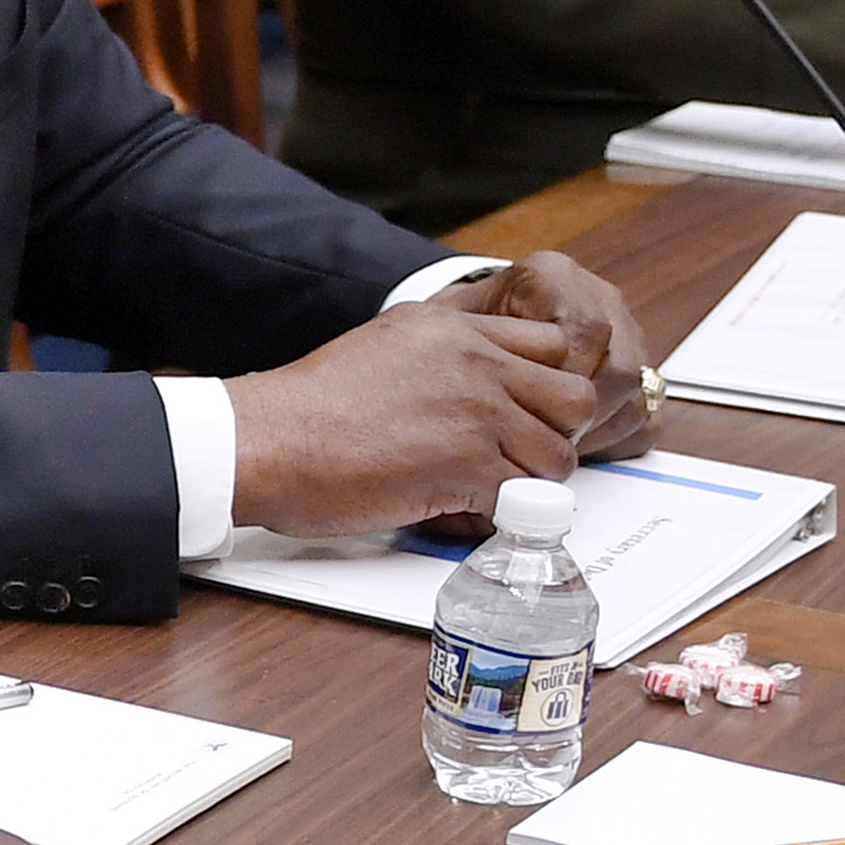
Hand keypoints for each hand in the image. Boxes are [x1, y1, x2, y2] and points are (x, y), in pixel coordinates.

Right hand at [225, 304, 599, 537]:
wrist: (270, 440)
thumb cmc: (309, 407)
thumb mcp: (385, 345)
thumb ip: (440, 355)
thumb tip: (473, 384)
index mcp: (454, 330)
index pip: (552, 346)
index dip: (546, 386)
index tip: (525, 413)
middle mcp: (476, 363)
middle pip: (575, 398)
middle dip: (555, 434)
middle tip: (518, 456)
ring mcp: (477, 414)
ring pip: (559, 455)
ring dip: (530, 481)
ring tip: (487, 489)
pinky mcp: (468, 466)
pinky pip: (523, 499)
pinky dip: (499, 514)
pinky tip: (462, 510)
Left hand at [453, 250, 654, 458]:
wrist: (471, 336)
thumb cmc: (458, 338)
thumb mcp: (449, 335)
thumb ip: (471, 358)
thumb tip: (484, 409)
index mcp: (552, 278)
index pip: (585, 331)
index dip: (561, 382)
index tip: (529, 410)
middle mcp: (597, 299)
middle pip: (618, 368)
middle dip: (580, 415)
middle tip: (542, 438)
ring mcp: (626, 334)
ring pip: (636, 394)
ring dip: (597, 430)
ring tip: (552, 445)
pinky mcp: (640, 370)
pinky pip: (645, 416)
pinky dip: (613, 440)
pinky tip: (574, 446)